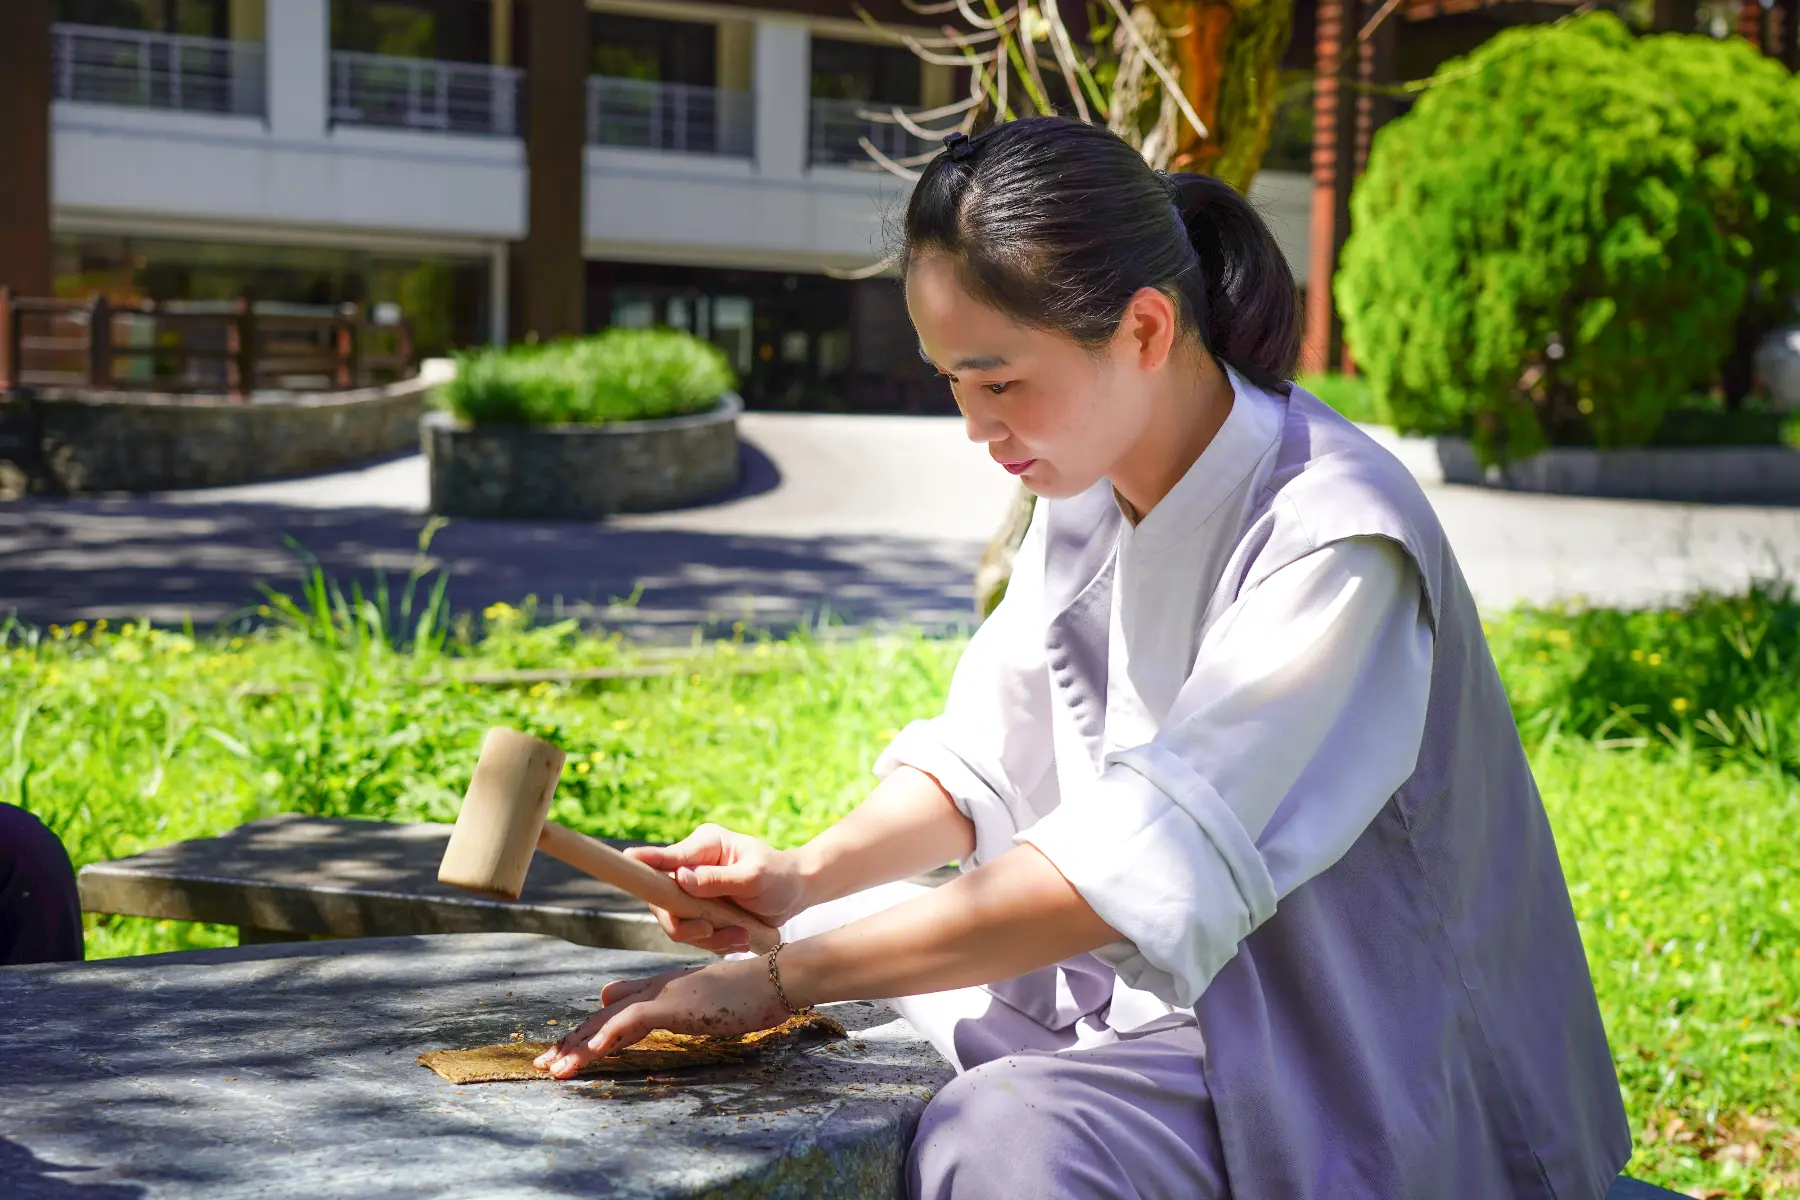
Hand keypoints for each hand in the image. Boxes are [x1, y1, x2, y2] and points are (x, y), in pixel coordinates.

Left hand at [533, 957, 789, 1078]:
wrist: (773, 978)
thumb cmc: (744, 991)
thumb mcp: (697, 998)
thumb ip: (663, 999)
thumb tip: (620, 996)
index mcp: (660, 992)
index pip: (614, 1016)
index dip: (587, 1035)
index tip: (564, 1055)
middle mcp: (654, 990)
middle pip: (603, 1019)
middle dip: (572, 1043)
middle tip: (544, 1064)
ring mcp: (663, 995)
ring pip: (611, 1021)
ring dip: (581, 1046)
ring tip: (556, 1068)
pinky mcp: (675, 1003)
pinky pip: (635, 1021)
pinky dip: (612, 1034)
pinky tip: (593, 1049)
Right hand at [626, 823, 809, 953]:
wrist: (795, 894)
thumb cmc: (779, 876)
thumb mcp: (753, 877)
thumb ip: (717, 879)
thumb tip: (680, 877)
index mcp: (704, 845)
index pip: (667, 857)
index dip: (645, 863)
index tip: (627, 860)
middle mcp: (692, 866)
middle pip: (663, 900)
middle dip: (686, 923)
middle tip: (711, 930)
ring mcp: (693, 891)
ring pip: (677, 923)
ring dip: (708, 937)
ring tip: (740, 935)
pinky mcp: (700, 913)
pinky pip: (694, 936)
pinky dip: (715, 943)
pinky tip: (739, 937)